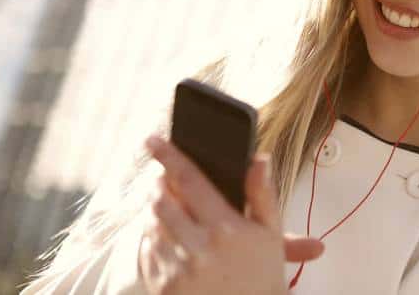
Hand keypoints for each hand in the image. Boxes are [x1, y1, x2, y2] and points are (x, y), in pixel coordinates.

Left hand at [139, 135, 323, 294]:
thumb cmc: (263, 271)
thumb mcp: (271, 231)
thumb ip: (263, 192)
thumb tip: (260, 158)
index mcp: (225, 228)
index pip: (188, 180)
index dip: (169, 156)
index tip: (153, 139)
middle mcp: (198, 248)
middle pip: (160, 200)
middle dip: (160, 183)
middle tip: (165, 177)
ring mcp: (178, 269)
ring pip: (151, 224)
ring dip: (157, 210)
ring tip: (174, 209)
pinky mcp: (163, 287)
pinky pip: (147, 251)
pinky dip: (154, 238)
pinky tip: (173, 238)